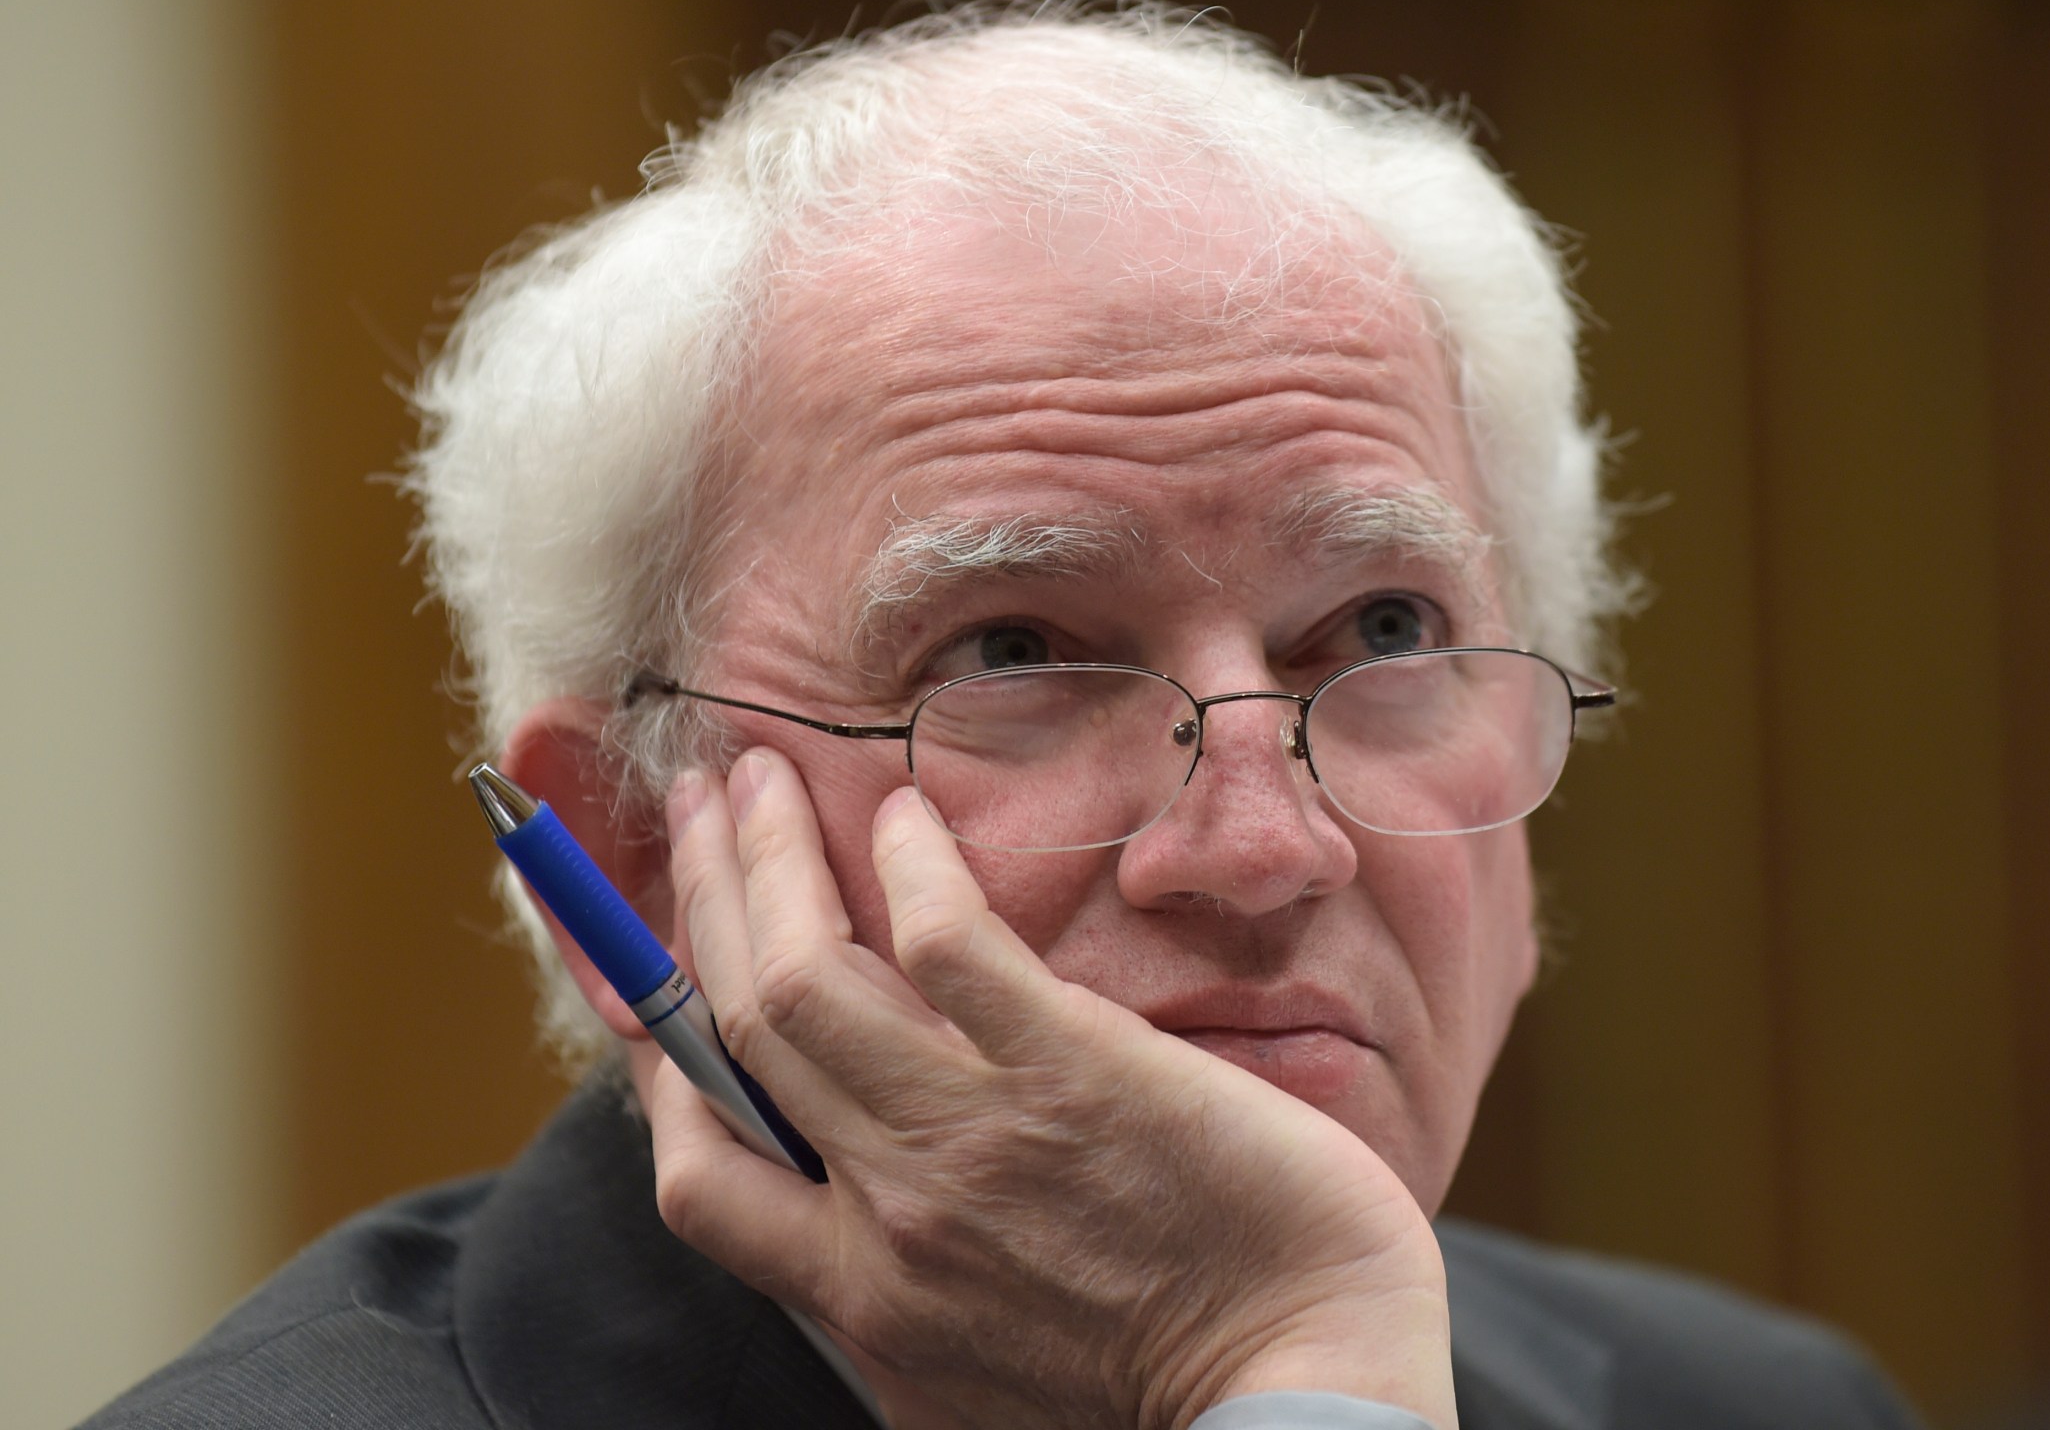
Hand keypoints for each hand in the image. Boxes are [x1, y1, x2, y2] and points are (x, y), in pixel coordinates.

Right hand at [642, 749, 1457, 1429]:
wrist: (1303, 1402)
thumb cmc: (1171, 1398)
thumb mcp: (981, 1384)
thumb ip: (909, 1303)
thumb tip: (865, 1237)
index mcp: (861, 1297)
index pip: (699, 1168)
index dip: (655, 1058)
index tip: (651, 977)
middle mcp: (887, 1213)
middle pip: (738, 1029)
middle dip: (699, 902)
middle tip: (699, 809)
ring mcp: (973, 1137)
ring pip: (804, 974)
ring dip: (763, 859)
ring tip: (759, 776)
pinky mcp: (1077, 1071)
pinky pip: (951, 945)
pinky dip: (909, 868)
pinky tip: (906, 817)